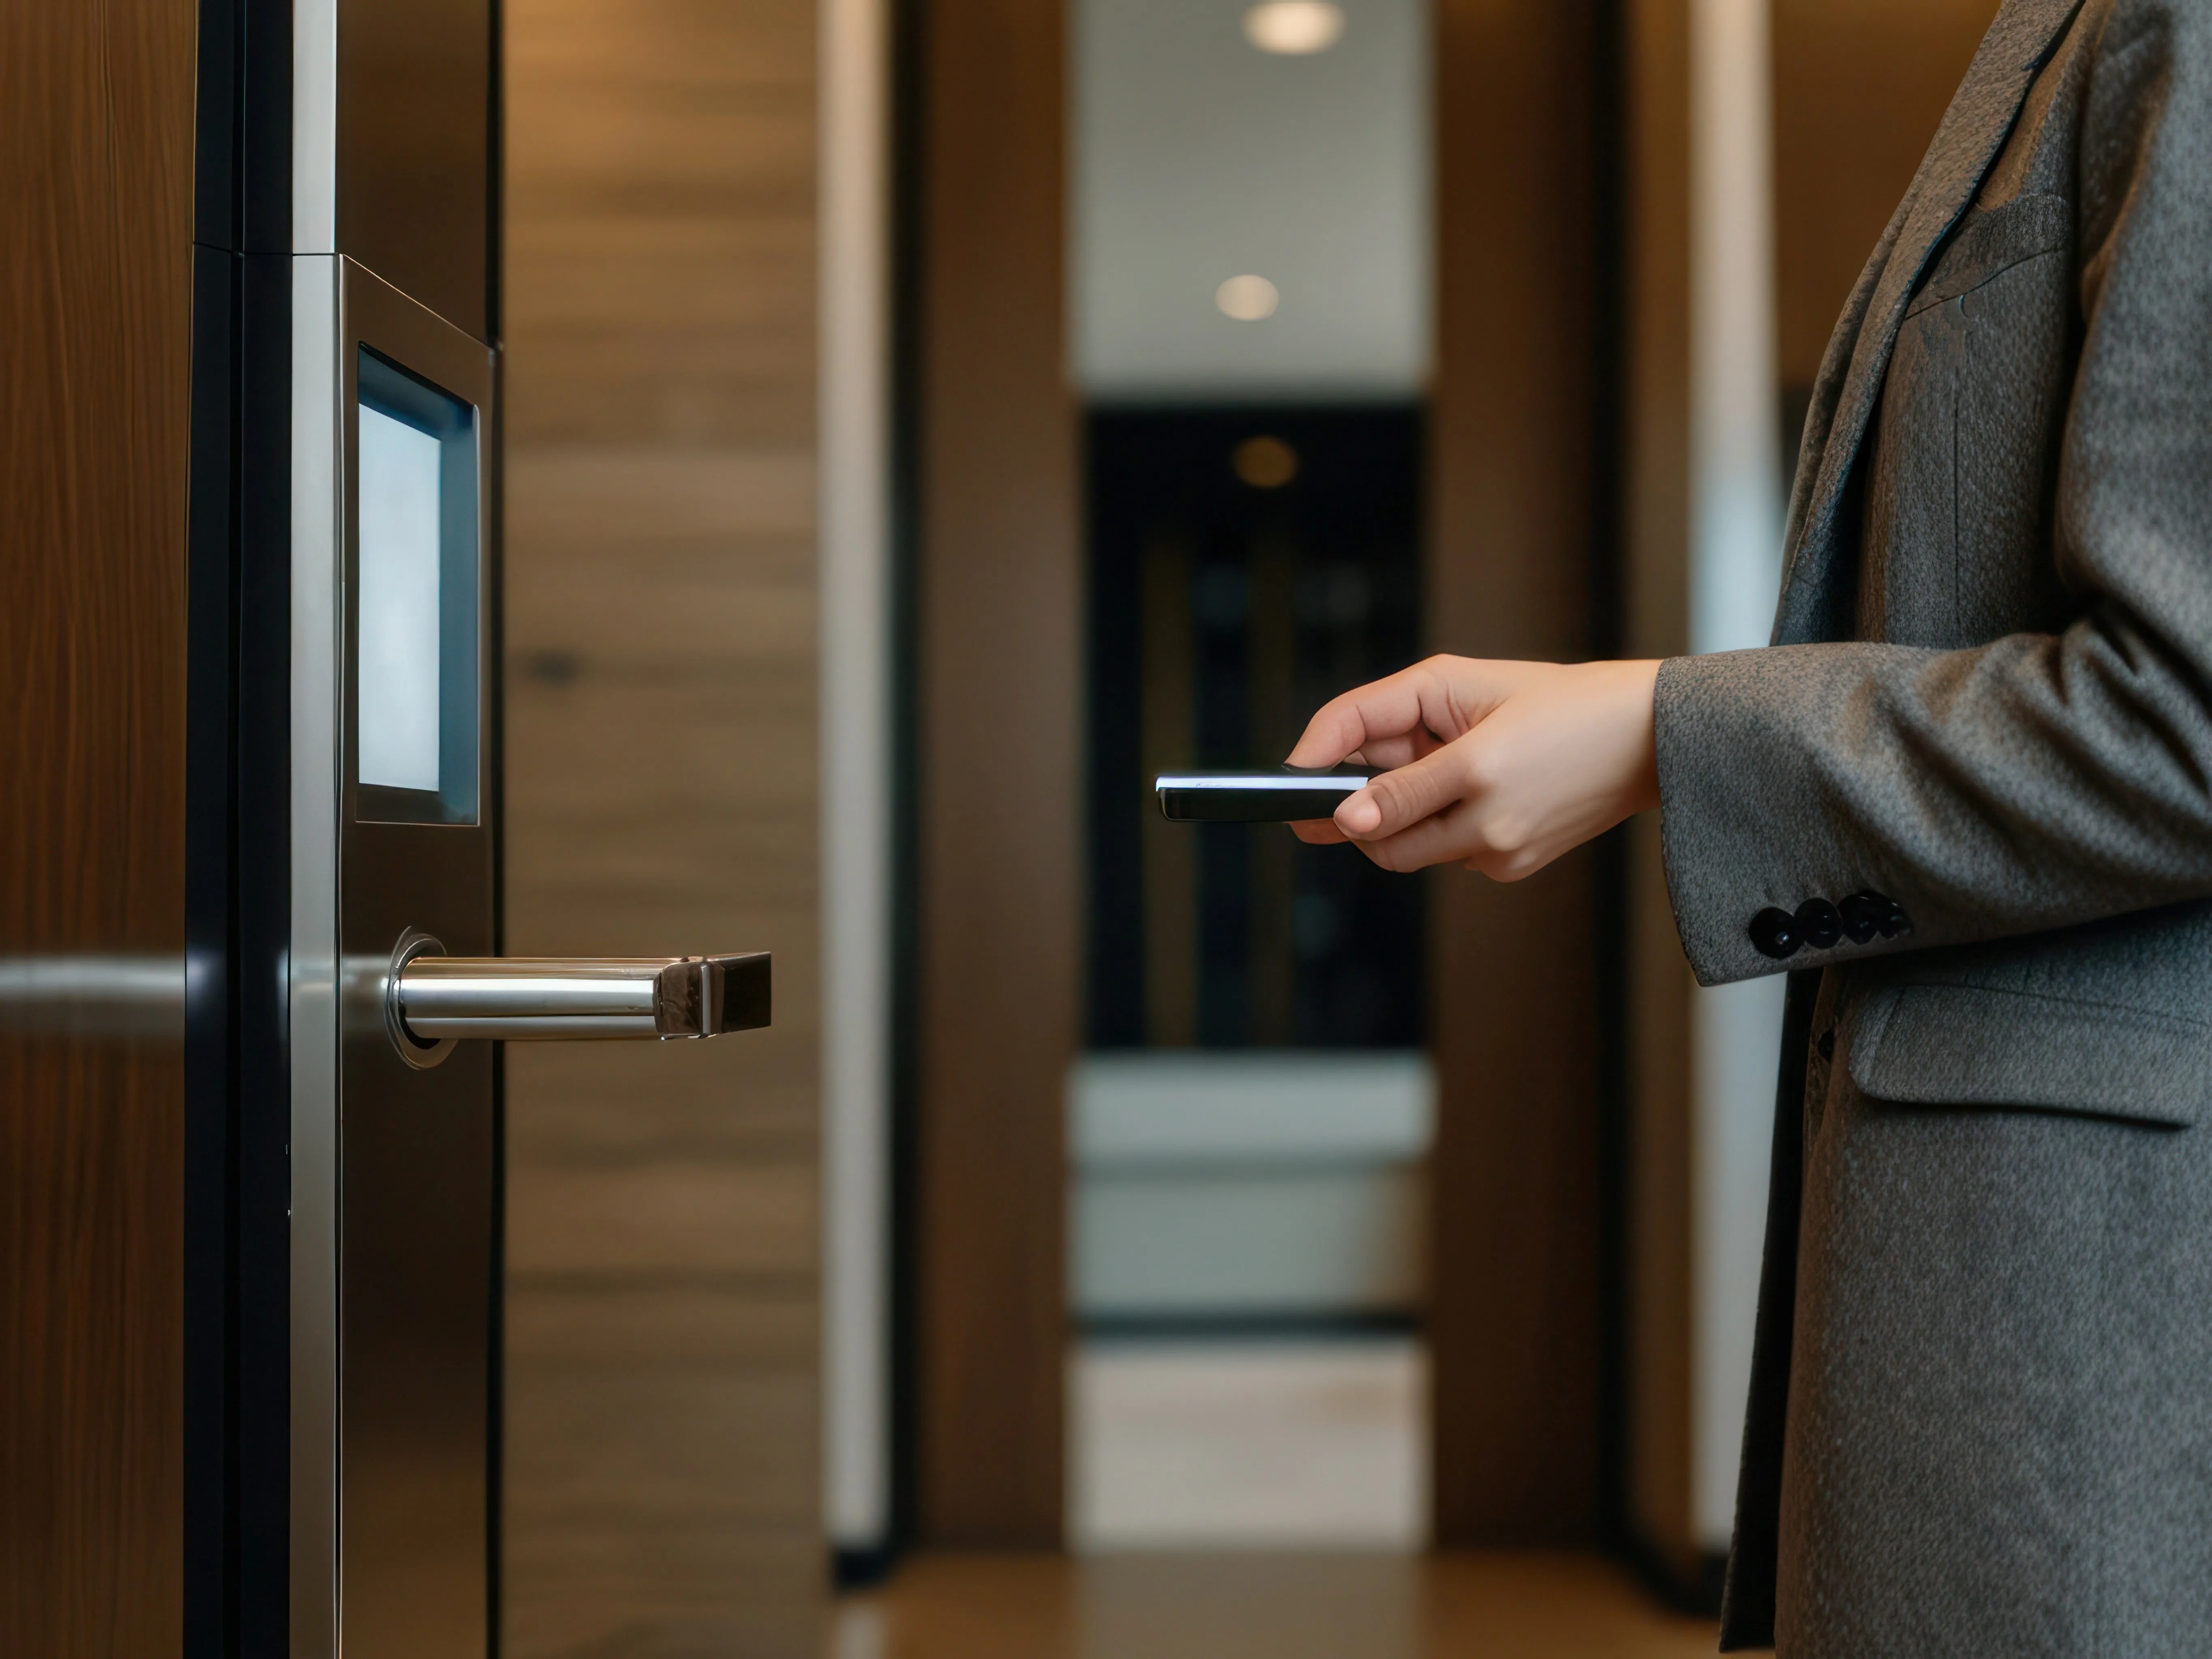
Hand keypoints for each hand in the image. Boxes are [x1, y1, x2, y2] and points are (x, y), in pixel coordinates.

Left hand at [1285, 655, 1662, 879]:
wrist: (1647, 738)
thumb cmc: (1559, 699)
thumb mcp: (1466, 688)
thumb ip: (1390, 734)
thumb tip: (1345, 811)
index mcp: (1479, 769)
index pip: (1378, 800)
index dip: (1326, 796)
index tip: (1293, 789)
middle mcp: (1490, 825)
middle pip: (1383, 842)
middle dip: (1355, 814)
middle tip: (1334, 786)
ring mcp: (1502, 855)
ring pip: (1412, 850)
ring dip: (1399, 816)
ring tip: (1427, 765)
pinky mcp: (1512, 868)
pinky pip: (1449, 853)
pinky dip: (1441, 823)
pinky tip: (1469, 787)